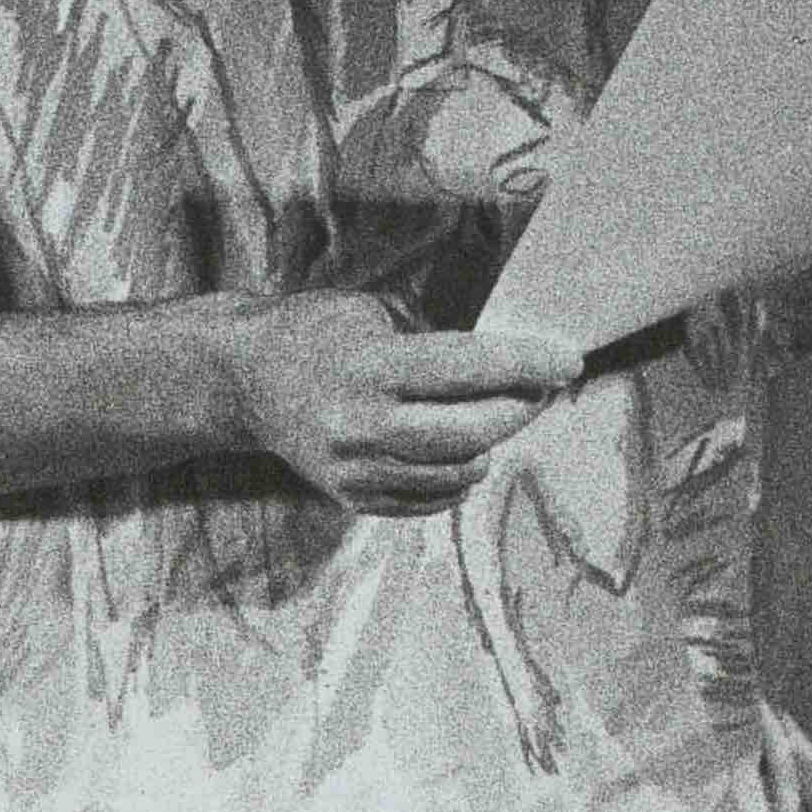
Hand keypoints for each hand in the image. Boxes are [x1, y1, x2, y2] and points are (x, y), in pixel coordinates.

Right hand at [216, 293, 581, 514]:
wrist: (242, 381)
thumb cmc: (316, 331)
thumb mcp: (374, 312)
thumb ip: (437, 341)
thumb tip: (514, 362)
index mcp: (367, 368)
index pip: (467, 369)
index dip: (527, 364)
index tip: (570, 359)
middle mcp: (360, 427)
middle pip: (474, 432)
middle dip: (522, 407)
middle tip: (540, 385)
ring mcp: (356, 472)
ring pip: (460, 472)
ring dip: (493, 442)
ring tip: (496, 411)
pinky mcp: (354, 499)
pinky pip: (433, 499)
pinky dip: (460, 474)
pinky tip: (459, 444)